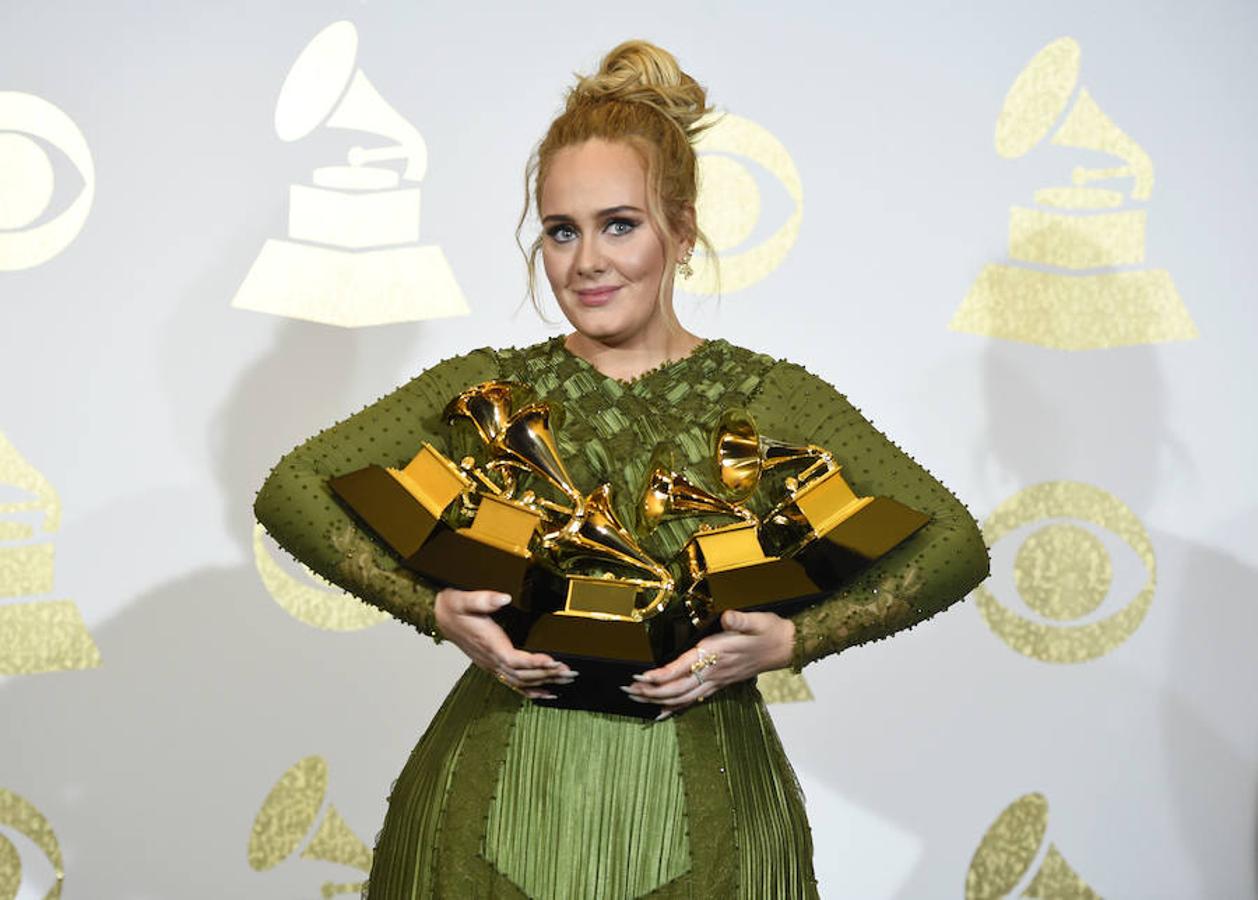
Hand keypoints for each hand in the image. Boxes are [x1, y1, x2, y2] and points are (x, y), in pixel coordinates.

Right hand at [434, 587, 576, 698]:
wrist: (440, 616)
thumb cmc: (454, 608)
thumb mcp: (465, 599)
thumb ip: (484, 599)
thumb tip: (504, 598)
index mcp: (489, 644)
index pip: (514, 659)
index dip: (534, 662)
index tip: (553, 660)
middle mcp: (491, 659)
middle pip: (523, 674)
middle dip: (548, 674)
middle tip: (570, 671)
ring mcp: (492, 665)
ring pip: (521, 681)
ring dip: (545, 682)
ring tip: (567, 680)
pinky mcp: (493, 665)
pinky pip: (514, 684)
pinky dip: (532, 691)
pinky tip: (547, 693)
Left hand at [623, 609, 794, 718]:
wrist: (786, 646)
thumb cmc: (769, 631)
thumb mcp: (756, 620)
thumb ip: (741, 619)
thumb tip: (729, 616)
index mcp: (716, 654)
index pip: (682, 669)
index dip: (660, 675)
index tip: (640, 675)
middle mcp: (713, 672)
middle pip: (675, 689)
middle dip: (649, 691)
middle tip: (626, 689)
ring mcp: (716, 681)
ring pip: (681, 698)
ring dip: (657, 700)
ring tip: (634, 699)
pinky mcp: (719, 684)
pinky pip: (693, 700)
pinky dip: (675, 708)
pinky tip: (661, 714)